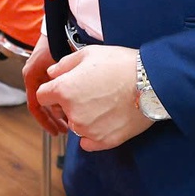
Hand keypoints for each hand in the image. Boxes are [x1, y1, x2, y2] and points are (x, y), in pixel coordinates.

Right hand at [24, 41, 64, 134]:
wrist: (58, 25)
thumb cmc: (56, 41)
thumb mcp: (57, 65)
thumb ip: (59, 84)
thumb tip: (64, 107)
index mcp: (31, 76)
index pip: (35, 105)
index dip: (44, 120)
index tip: (54, 131)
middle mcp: (33, 77)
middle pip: (41, 105)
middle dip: (52, 119)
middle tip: (64, 130)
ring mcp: (40, 75)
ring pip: (47, 99)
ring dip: (57, 111)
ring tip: (70, 121)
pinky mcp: (47, 72)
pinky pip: (52, 92)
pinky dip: (59, 100)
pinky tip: (71, 106)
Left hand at [37, 43, 153, 150]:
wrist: (152, 82)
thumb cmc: (121, 64)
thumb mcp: (88, 53)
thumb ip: (64, 65)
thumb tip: (52, 74)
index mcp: (64, 90)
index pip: (42, 96)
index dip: (52, 90)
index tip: (65, 87)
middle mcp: (72, 113)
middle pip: (61, 112)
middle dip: (69, 103)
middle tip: (92, 92)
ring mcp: (87, 130)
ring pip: (76, 126)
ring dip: (84, 118)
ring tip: (105, 103)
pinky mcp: (104, 142)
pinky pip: (88, 142)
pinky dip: (94, 134)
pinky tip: (107, 120)